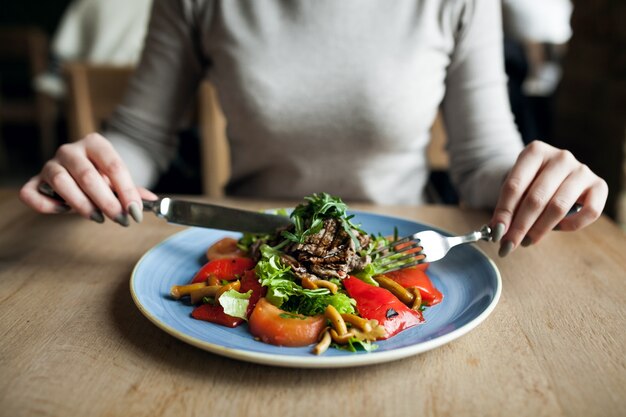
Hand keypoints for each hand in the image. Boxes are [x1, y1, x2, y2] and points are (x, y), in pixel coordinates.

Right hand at [19, 133, 156, 225]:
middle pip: (88, 175)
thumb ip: (133, 190)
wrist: (79, 170)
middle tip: (121, 220)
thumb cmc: (102, 176)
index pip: (113, 166)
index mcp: (95, 144)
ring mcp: (50, 164)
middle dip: (107, 202)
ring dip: (81, 204)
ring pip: (60, 181)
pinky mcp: (35, 181)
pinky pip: (31, 193)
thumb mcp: (119, 180)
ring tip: (98, 218)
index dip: (126, 191)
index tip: (136, 212)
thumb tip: (153, 201)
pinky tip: (64, 211)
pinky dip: (46, 205)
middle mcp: (70, 150)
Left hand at [490, 140, 607, 256]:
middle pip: (535, 198)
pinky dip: (571, 225)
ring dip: (539, 229)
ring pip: (558, 207)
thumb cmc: (531, 182)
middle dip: (519, 226)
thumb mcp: (516, 188)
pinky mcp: (599, 185)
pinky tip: (557, 228)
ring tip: (527, 241)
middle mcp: (561, 157)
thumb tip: (498, 231)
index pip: (514, 186)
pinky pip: (589, 212)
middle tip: (509, 245)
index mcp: (535, 151)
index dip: (504, 212)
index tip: (496, 233)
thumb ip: (507, 207)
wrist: (554, 172)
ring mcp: (582, 170)